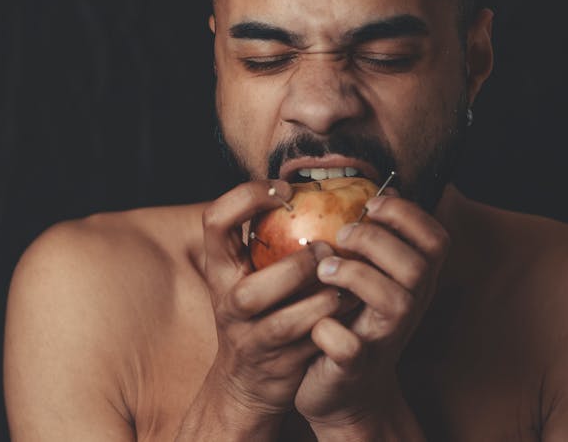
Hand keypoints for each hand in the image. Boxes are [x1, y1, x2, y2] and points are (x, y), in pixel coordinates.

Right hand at [199, 180, 346, 424]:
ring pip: (282, 324)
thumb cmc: (258, 311)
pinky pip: (310, 342)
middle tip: (326, 248)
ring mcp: (252, 340)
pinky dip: (334, 321)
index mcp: (220, 270)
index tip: (286, 190)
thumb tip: (310, 184)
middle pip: (247, 292)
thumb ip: (266, 236)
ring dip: (320, 299)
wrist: (247, 382)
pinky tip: (353, 302)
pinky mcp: (279, 364)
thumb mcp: (248, 271)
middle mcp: (229, 305)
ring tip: (345, 280)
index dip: (246, 197)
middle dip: (293, 269)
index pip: (214, 223)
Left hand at [293, 193, 449, 434]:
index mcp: (416, 282)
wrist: (345, 393)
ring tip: (324, 268)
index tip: (370, 204)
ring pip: (394, 301)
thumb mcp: (372, 278)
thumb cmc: (353, 321)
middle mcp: (410, 308)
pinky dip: (330, 330)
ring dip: (355, 275)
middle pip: (418, 266)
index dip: (408, 214)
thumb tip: (376, 190)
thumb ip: (377, 241)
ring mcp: (385, 339)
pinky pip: (350, 347)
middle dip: (376, 241)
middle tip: (340, 235)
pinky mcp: (355, 367)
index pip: (437, 239)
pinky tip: (315, 319)